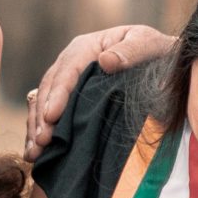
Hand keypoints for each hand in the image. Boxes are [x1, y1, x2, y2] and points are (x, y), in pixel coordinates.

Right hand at [24, 24, 177, 159]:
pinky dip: (39, 132)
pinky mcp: (69, 100)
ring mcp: (68, 82)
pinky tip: (35, 152)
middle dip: (42, 116)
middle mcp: (72, 63)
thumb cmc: (158, 53)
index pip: (67, 70)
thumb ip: (131, 51)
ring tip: (34, 152)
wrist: (163, 65)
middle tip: (42, 142)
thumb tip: (105, 61)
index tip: (52, 117)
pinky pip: (47, 115)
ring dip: (36, 127)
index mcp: (87, 47)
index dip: (58, 94)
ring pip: (42, 102)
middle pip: (49, 88)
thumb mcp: (149, 45)